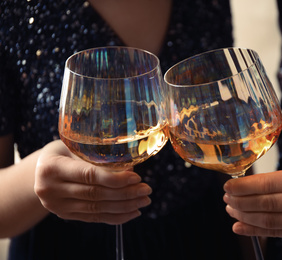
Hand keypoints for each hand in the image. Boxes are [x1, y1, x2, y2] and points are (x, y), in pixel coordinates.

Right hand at [34, 140, 151, 224]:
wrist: (40, 171)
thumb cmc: (64, 152)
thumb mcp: (74, 146)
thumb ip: (97, 156)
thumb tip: (131, 167)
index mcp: (52, 167)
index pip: (89, 175)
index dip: (115, 178)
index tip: (136, 178)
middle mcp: (50, 189)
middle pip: (95, 194)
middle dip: (125, 194)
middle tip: (146, 190)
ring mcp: (56, 206)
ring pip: (96, 209)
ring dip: (124, 206)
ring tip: (144, 201)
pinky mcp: (65, 215)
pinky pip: (94, 218)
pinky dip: (115, 217)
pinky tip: (133, 212)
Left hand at [223, 167, 281, 240]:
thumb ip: (279, 181)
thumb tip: (245, 186)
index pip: (268, 184)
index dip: (244, 186)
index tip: (228, 185)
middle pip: (266, 203)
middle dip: (241, 201)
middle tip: (226, 198)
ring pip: (269, 220)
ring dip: (244, 216)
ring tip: (230, 209)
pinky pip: (276, 232)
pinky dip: (254, 231)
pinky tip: (238, 226)